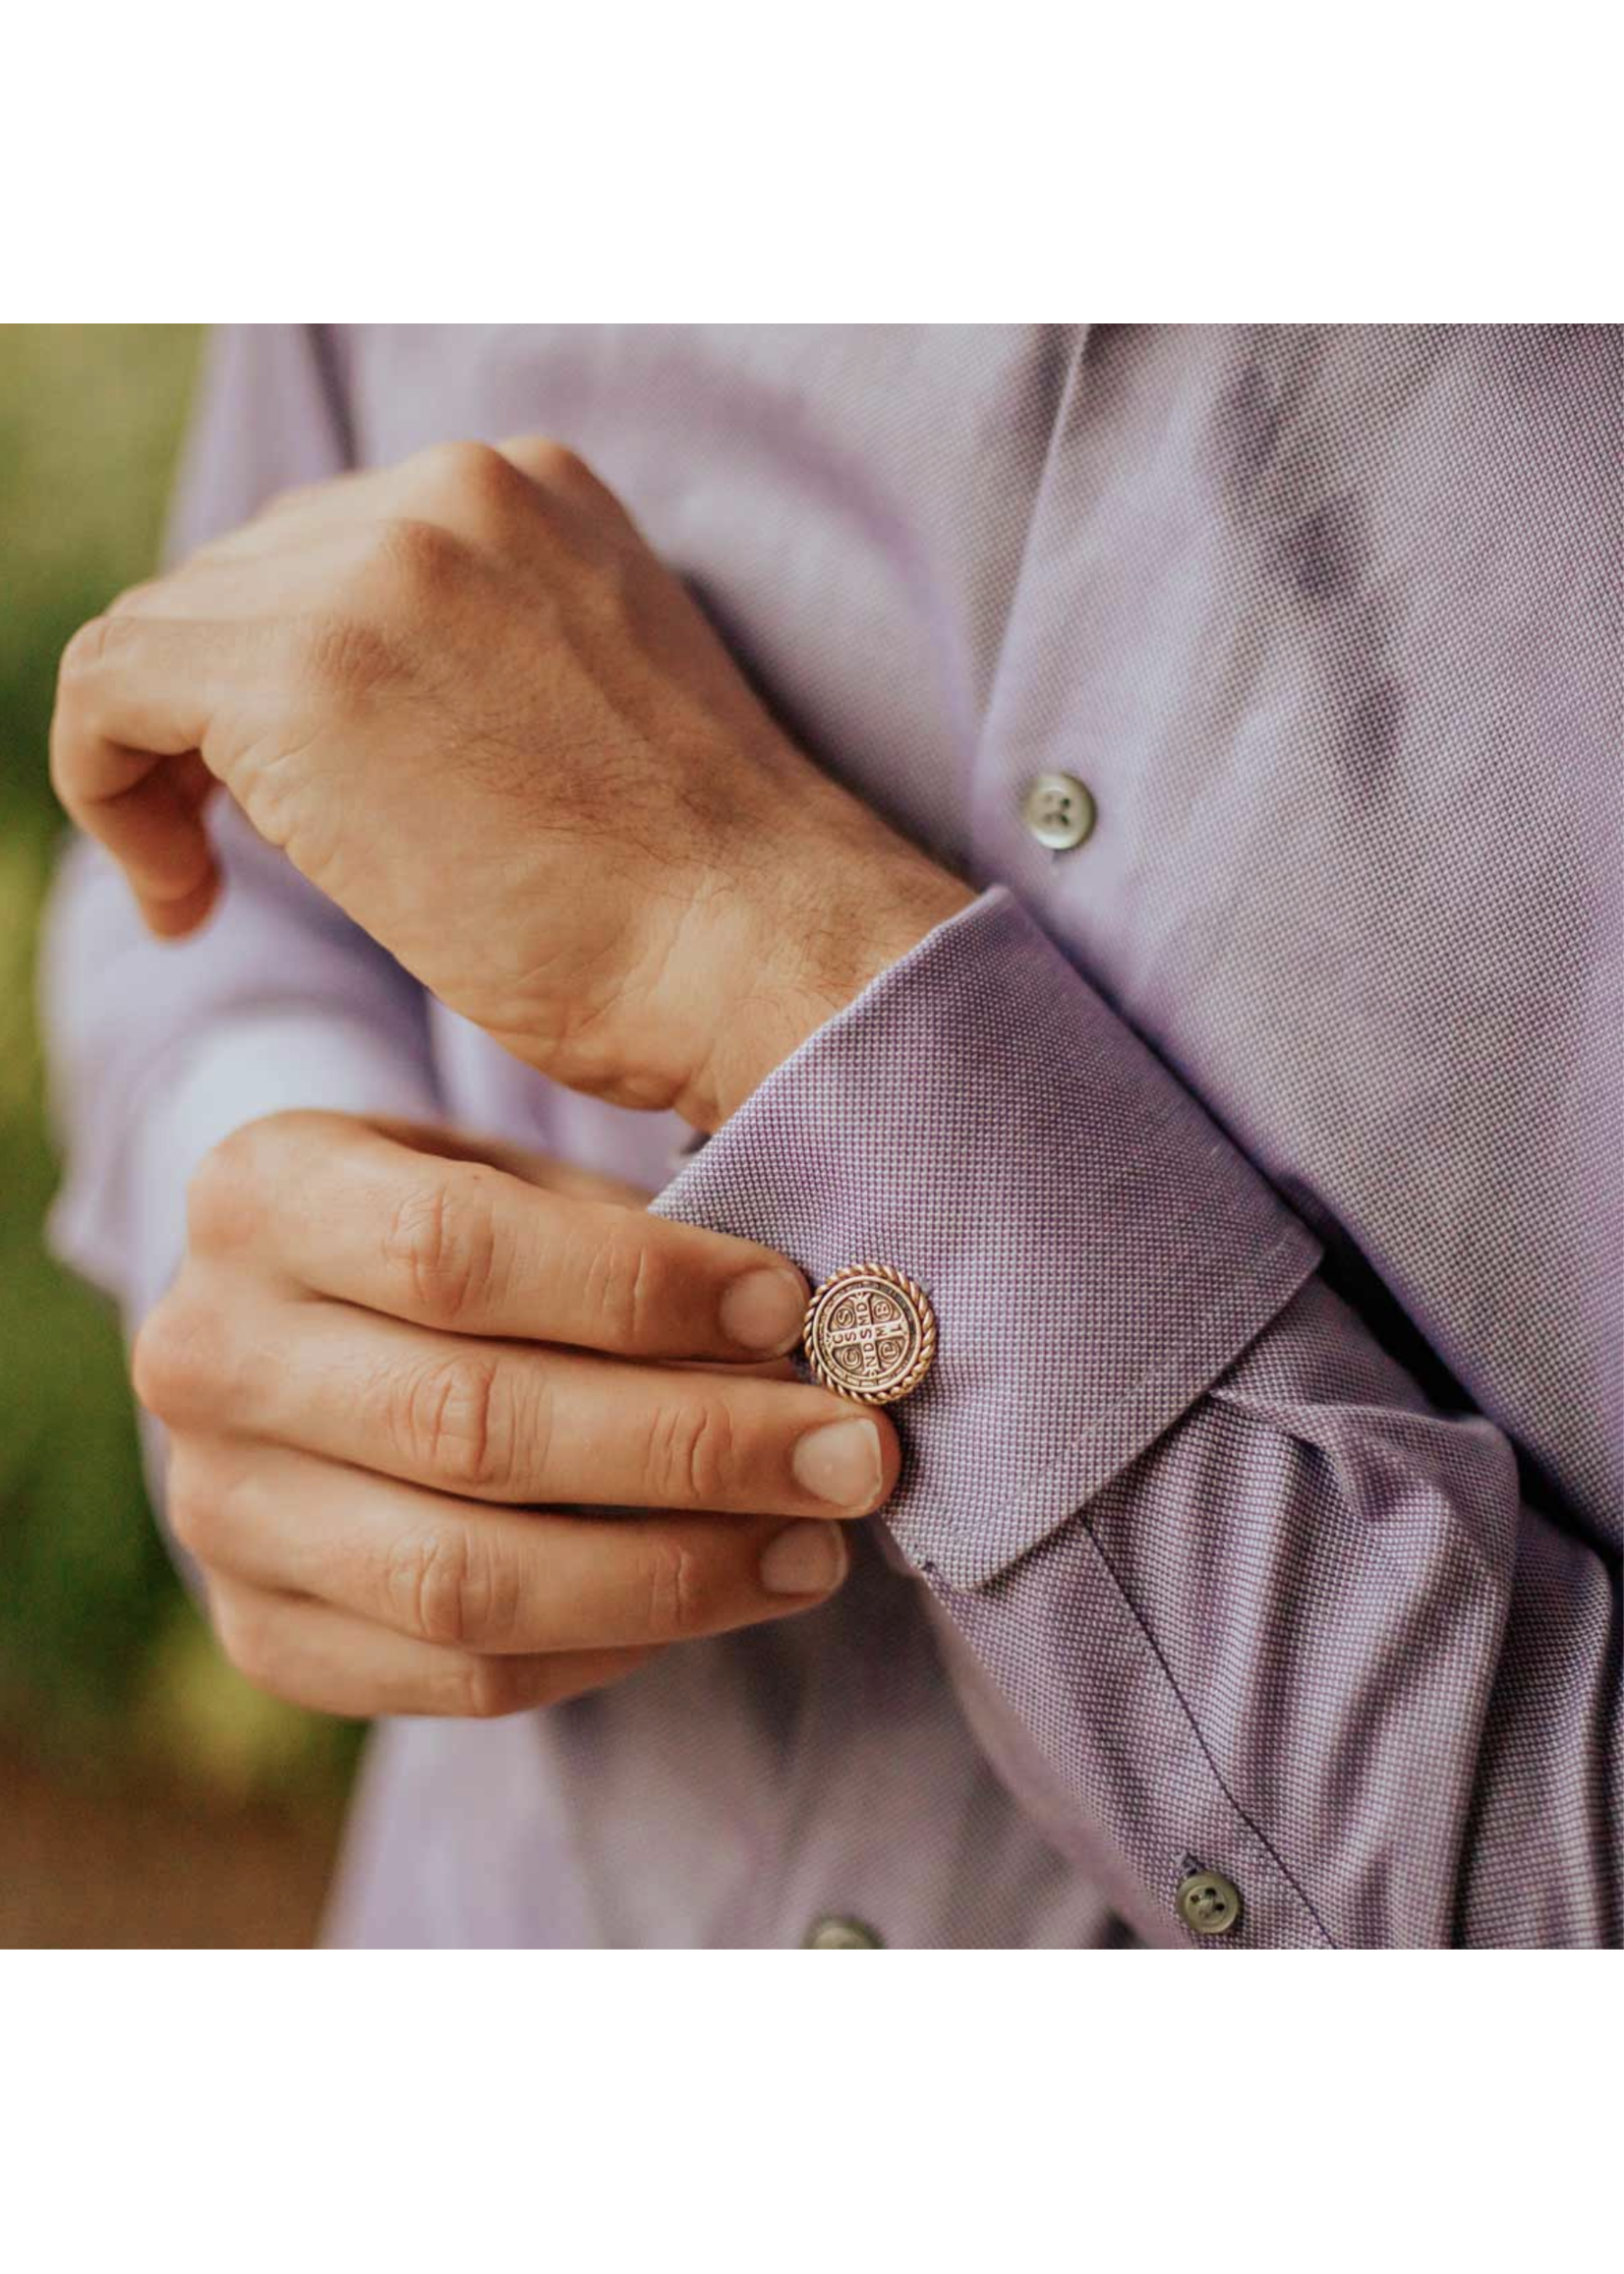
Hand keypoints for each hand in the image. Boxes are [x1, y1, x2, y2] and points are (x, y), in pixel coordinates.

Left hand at [51, 439, 972, 1127]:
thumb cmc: (705, 900)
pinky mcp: (303, 672)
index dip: (278, 680)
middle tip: (235, 859)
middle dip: (214, 721)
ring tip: (207, 889)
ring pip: (167, 630)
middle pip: (239, 580)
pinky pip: (112, 687)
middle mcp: (453, 492)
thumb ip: (479, 665)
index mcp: (534, 494)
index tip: (294, 808)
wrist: (766, 953)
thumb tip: (354, 727)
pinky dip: (110, 789)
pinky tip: (181, 901)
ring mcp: (377, 566)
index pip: (329, 552)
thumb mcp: (592, 715)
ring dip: (161, 764)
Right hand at [134, 1111, 898, 1718]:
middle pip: (470, 1426)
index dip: (639, 1288)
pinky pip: (460, 1678)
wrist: (311, 1330)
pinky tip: (722, 1594)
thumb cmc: (458, 1228)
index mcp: (259, 1196)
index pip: (456, 1249)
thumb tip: (815, 1336)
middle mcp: (205, 1357)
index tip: (789, 1308)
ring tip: (816, 1543)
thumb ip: (630, 1240)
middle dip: (693, 1445)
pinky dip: (613, 1646)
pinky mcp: (261, 1634)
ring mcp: (217, 1513)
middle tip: (851, 1453)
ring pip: (464, 1581)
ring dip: (674, 1571)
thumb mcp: (515, 1175)